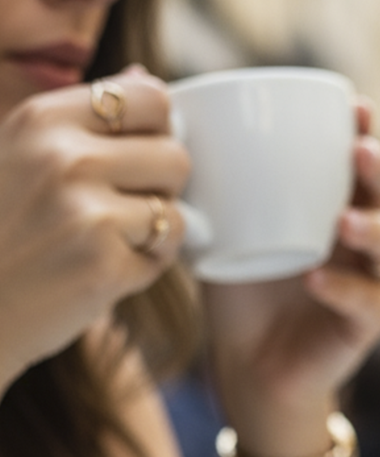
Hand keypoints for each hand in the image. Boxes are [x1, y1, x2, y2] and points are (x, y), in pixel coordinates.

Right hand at [0, 68, 185, 387]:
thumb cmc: (5, 229)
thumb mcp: (24, 151)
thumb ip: (83, 118)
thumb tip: (142, 77)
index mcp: (44, 120)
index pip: (150, 98)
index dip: (160, 130)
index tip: (140, 154)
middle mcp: (64, 159)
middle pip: (175, 156)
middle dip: (163, 187)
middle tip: (124, 208)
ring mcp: (86, 214)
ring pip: (175, 211)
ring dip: (155, 231)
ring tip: (112, 240)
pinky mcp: (104, 266)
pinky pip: (164, 255)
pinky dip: (146, 265)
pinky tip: (106, 268)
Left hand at [201, 100, 379, 453]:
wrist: (249, 366)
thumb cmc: (238, 290)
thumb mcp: (211, 224)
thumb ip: (192, 168)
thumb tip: (140, 78)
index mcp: (329, 203)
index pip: (355, 158)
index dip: (361, 130)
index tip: (353, 106)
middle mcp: (357, 237)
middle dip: (378, 170)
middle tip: (359, 154)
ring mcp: (367, 279)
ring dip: (374, 229)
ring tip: (342, 225)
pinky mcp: (365, 324)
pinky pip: (369, 302)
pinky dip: (345, 289)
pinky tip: (316, 280)